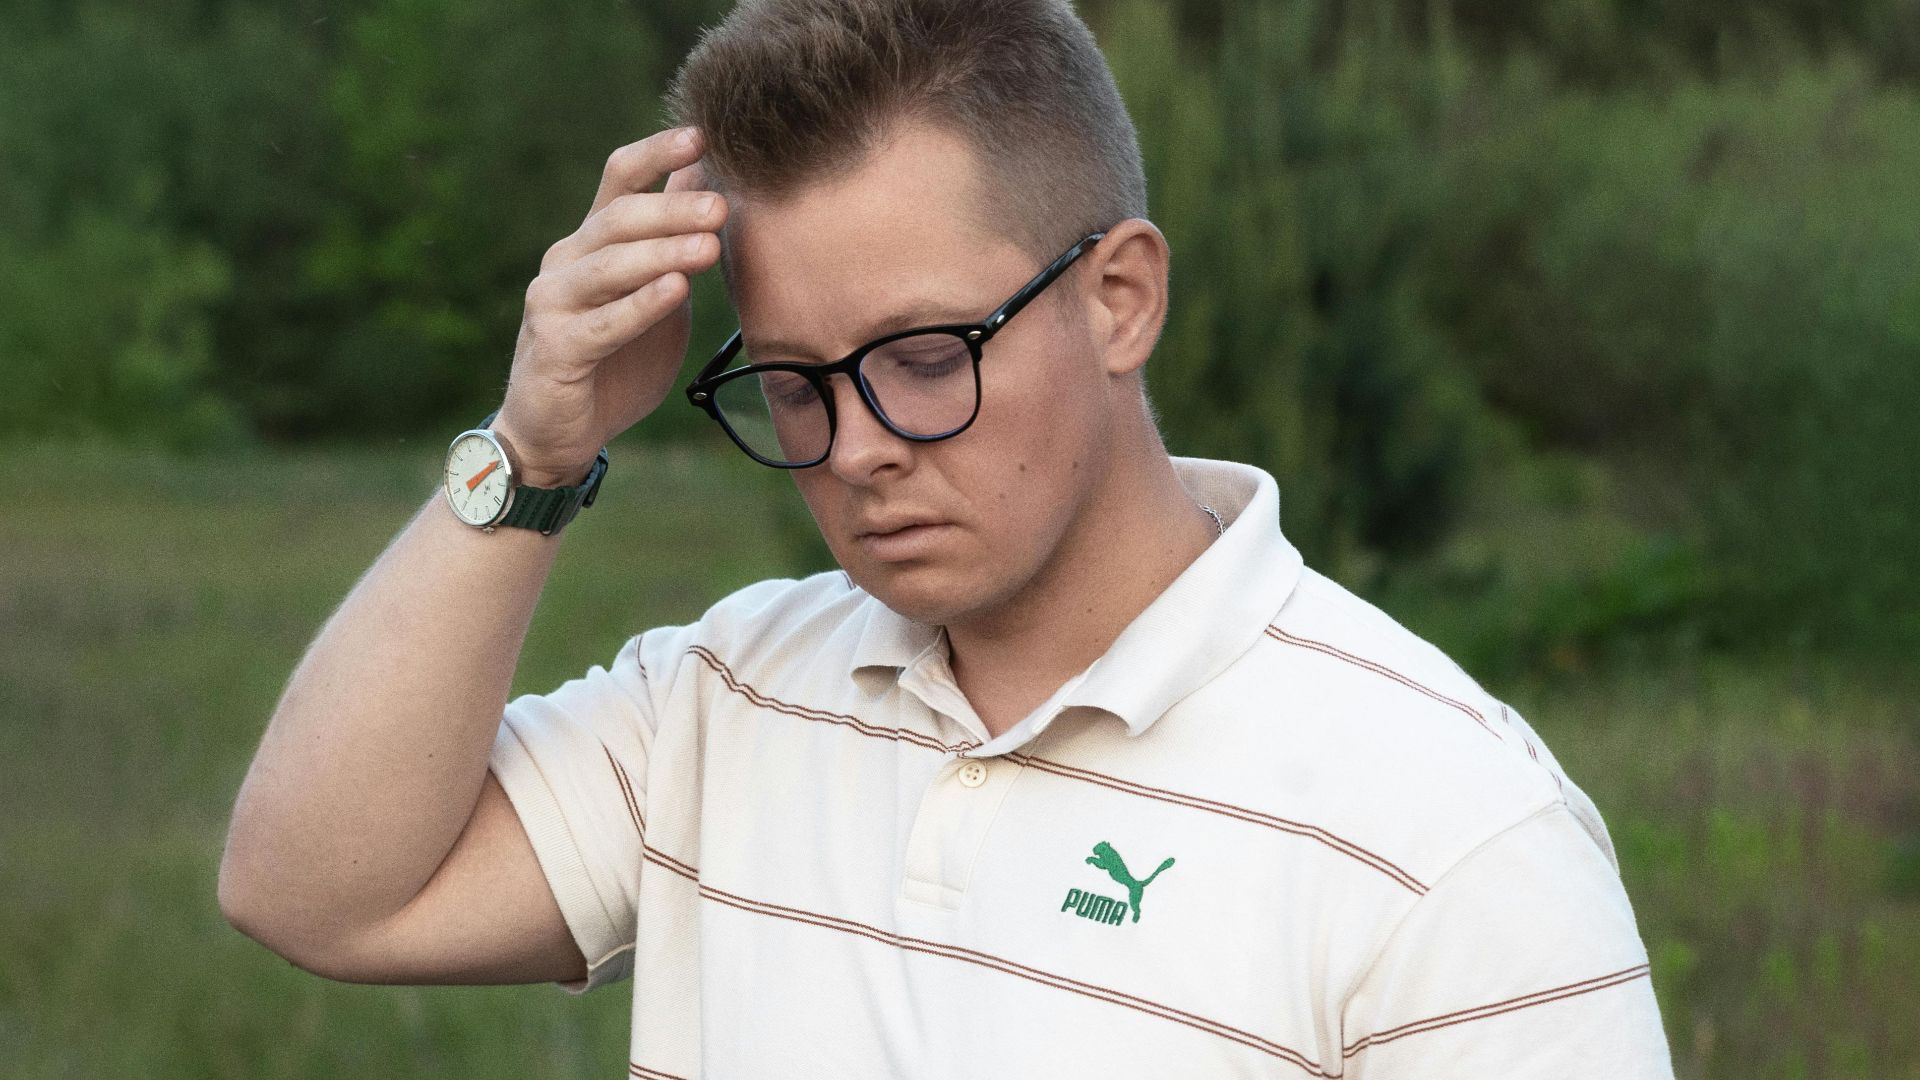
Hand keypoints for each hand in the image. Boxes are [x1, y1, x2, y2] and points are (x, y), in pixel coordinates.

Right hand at [491, 126, 726, 485]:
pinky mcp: (555, 348)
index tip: (702, 136)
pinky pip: (603, 324)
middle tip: (722, 207)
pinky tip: (675, 290)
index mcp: (590, 242)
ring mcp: (553, 304)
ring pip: (610, 266)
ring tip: (709, 246)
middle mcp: (565, 262)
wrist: (557, 433)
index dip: (656, 154)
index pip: (618, 179)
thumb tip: (707, 182)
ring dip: (663, 253)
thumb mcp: (655, 297)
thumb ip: (674, 247)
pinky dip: (640, 305)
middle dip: (673, 210)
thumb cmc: (613, 361)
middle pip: (619, 219)